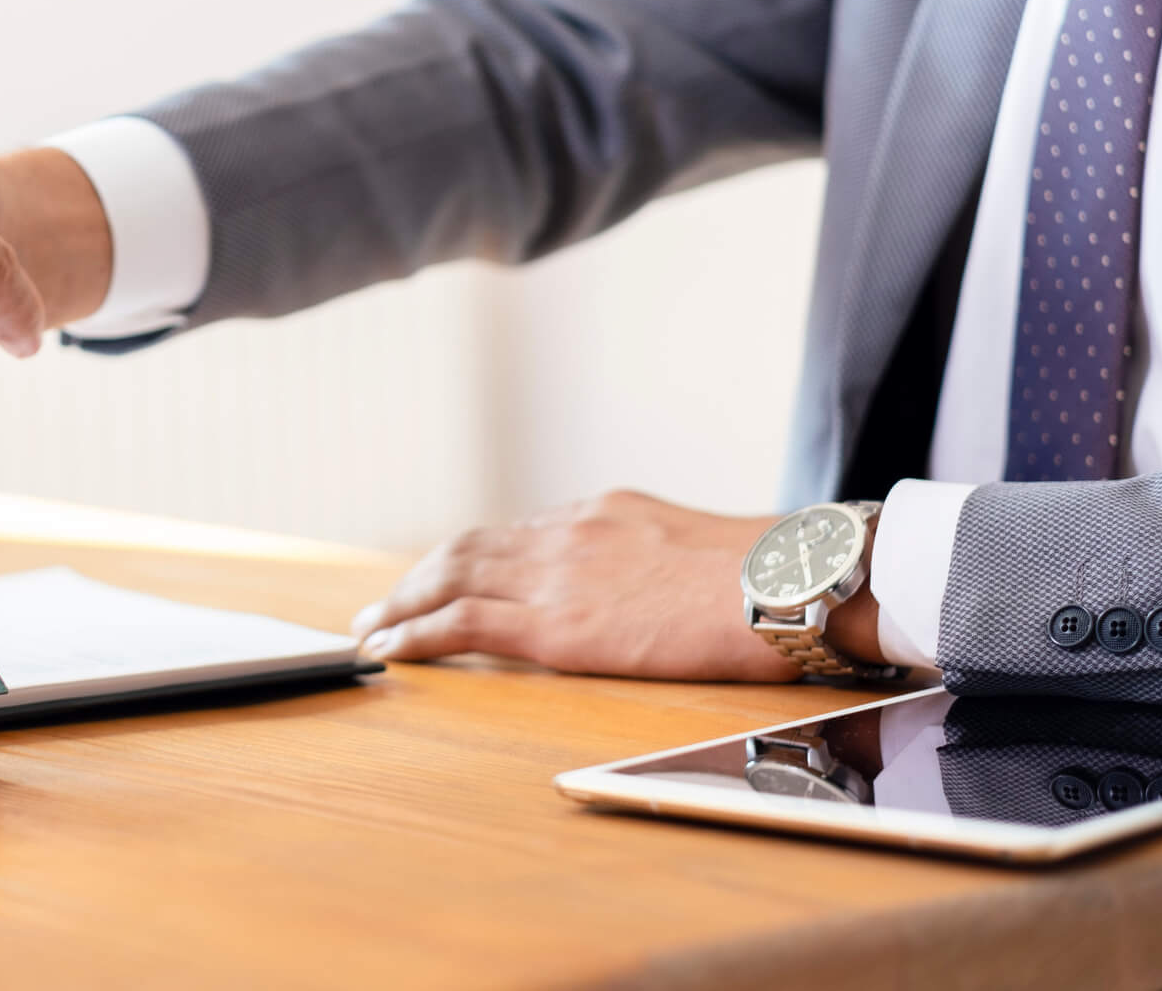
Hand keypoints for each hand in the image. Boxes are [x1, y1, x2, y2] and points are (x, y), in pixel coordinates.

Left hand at [349, 489, 885, 681]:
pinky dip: (416, 632)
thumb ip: (653, 558)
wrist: (790, 583)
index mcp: (603, 513)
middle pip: (468, 549)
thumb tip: (650, 584)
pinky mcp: (557, 625)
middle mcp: (567, 534)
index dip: (470, 558)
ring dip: (402, 604)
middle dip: (419, 577)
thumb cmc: (771, 574)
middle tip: (381, 603)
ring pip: (451, 578)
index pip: (516, 534)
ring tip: (371, 627)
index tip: (443, 576)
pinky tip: (390, 648)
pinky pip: (463, 623)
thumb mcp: (698, 545)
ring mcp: (558, 575)